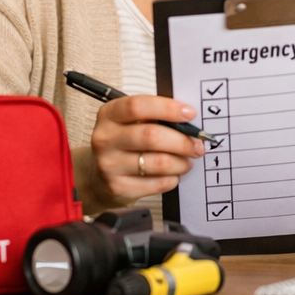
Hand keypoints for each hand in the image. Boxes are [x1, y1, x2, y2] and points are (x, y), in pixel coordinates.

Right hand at [86, 95, 205, 208]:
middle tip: (198, 145)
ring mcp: (109, 165)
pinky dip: (172, 179)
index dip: (168, 108)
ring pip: (158, 162)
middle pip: (151, 136)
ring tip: (187, 161)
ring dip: (181, 162)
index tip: (190, 114)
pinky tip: (173, 175)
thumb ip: (154, 118)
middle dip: (182, 141)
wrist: (97, 177)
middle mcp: (105, 138)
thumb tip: (189, 121)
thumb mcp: (129, 124)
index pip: (138, 106)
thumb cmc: (122, 144)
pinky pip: (156, 183)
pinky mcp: (117, 188)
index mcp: (109, 115)